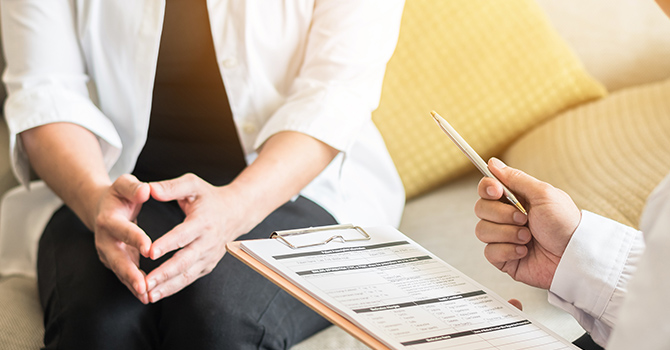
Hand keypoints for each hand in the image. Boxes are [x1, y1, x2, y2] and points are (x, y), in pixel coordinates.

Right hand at [93, 174, 151, 303]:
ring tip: (147, 296)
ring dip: (132, 284)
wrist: (103, 208)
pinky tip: (147, 296)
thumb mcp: (124, 184)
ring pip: (120, 271)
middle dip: (129, 272)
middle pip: (116, 258)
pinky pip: (124, 276)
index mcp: (109, 219)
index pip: (123, 230)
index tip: (149, 248)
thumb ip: (134, 187)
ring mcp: (108, 253)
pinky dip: (134, 287)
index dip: (135, 238)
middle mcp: (105, 239)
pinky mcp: (114, 262)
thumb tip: (146, 190)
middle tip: (143, 285)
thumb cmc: (120, 195)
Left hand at [144, 173, 246, 302]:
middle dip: (164, 274)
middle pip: (185, 261)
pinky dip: (173, 288)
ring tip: (148, 295)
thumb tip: (149, 189)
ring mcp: (208, 256)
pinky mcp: (207, 265)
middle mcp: (207, 242)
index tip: (150, 252)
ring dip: (167, 287)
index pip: (183, 235)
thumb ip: (170, 187)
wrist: (236, 212)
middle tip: (145, 283)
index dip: (167, 244)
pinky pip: (189, 279)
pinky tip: (156, 294)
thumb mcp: (193, 185)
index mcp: (203, 221)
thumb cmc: (209, 198)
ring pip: (187, 275)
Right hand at [474, 158, 580, 288]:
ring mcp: (503, 237)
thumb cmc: (565, 224)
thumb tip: (493, 163)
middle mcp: (506, 217)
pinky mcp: (503, 258)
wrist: (574, 256)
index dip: (487, 188)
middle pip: (481, 209)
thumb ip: (516, 178)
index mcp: (515, 199)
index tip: (497, 191)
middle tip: (524, 218)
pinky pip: (489, 252)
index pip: (487, 189)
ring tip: (527, 237)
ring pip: (482, 231)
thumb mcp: (543, 194)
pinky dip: (508, 250)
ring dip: (507, 233)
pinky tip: (524, 251)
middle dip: (502, 214)